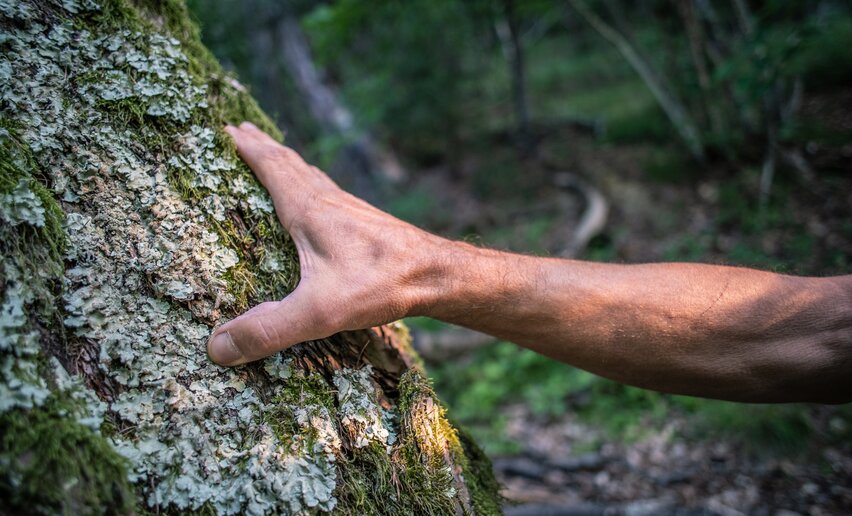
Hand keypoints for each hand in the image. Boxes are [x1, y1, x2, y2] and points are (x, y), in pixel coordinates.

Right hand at [207, 122, 441, 365]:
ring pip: (311, 175)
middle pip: (289, 164)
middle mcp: (328, 201)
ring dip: (287, 162)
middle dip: (261, 146)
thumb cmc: (380, 285)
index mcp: (308, 210)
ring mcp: (350, 210)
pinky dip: (311, 183)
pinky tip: (320, 200)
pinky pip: (329, 192)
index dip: (245, 147)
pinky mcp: (366, 224)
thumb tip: (216, 348)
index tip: (223, 127)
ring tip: (273, 154)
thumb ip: (268, 330)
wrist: (438, 275)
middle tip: (240, 129)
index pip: (270, 167)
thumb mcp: (318, 312)